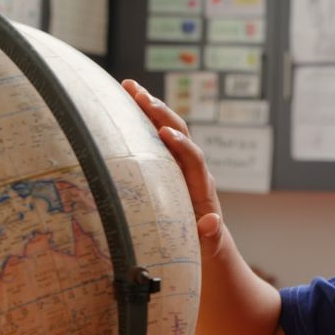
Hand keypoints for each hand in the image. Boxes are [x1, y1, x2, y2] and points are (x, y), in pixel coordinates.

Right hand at [121, 79, 224, 248]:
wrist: (206, 243)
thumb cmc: (205, 246)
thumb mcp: (209, 245)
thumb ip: (211, 235)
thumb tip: (211, 222)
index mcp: (202, 187)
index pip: (194, 159)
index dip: (181, 145)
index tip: (164, 133)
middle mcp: (192, 170)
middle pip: (181, 133)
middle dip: (161, 112)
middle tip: (139, 94)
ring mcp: (178, 164)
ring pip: (166, 129)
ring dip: (150, 107)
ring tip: (129, 87)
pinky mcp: (166, 164)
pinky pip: (154, 137)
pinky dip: (142, 119)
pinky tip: (123, 104)